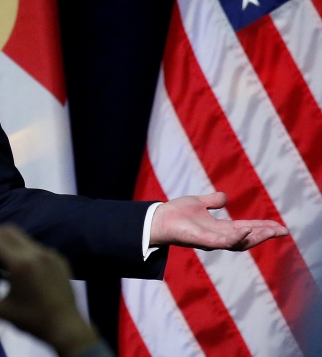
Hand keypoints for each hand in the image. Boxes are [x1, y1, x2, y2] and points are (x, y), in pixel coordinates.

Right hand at [0, 225, 99, 356]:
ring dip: (6, 240)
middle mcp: (35, 253)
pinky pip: (35, 247)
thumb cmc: (34, 320)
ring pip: (22, 237)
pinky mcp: (59, 259)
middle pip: (7, 231)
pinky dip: (21, 249)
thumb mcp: (5, 313)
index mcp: (20, 265)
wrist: (67, 327)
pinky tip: (17, 264)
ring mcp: (49, 254)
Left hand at [150, 192, 287, 250]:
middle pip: (248, 238)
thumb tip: (225, 198)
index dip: (263, 227)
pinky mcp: (203, 241)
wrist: (157, 218)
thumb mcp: (198, 203)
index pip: (247, 228)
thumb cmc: (175, 213)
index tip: (280, 226)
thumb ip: (212, 201)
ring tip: (271, 231)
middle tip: (283, 231)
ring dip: (256, 237)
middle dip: (265, 235)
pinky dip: (236, 237)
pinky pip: (223, 242)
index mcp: (219, 228)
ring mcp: (211, 240)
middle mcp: (218, 237)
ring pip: (239, 243)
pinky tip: (247, 229)